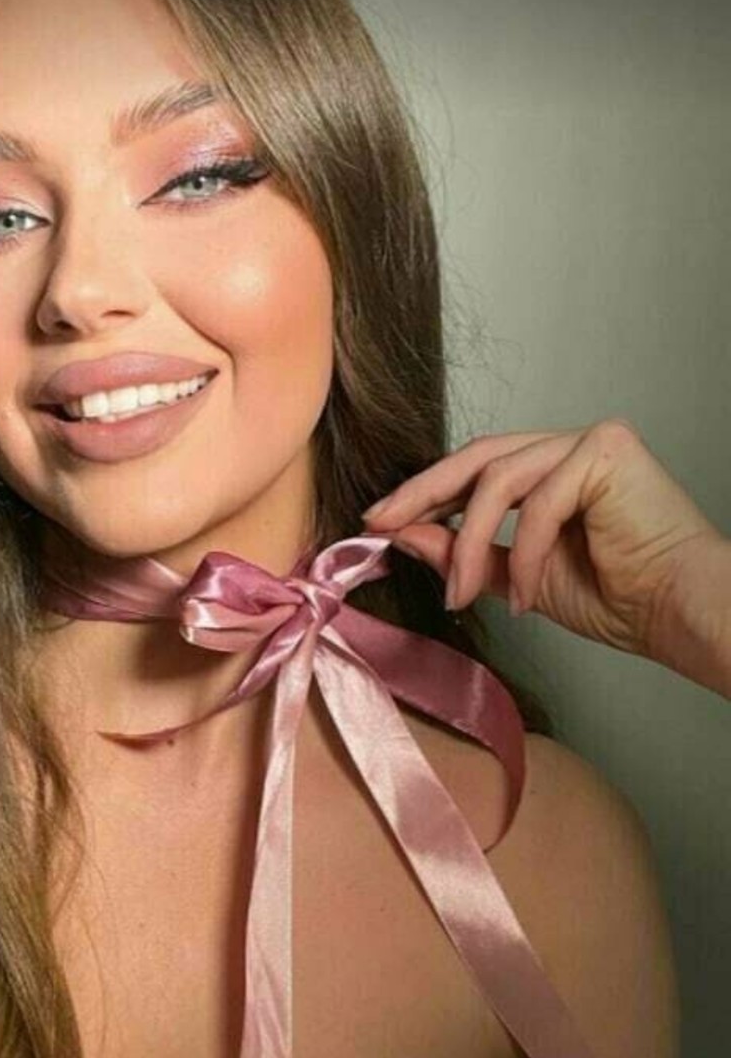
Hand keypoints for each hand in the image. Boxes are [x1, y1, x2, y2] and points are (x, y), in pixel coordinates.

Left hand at [361, 420, 729, 689]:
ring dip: (469, 543)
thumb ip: (467, 553)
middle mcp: (569, 445)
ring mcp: (589, 441)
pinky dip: (524, 555)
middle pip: (477, 458)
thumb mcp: (519, 577)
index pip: (474, 468)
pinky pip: (538, 502)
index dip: (424, 492)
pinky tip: (525, 599)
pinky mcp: (607, 451)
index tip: (379, 520)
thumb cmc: (618, 599)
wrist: (678, 616)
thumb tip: (405, 535)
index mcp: (551, 469)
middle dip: (422, 494)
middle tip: (380, 525)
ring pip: (498, 480)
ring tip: (462, 596)